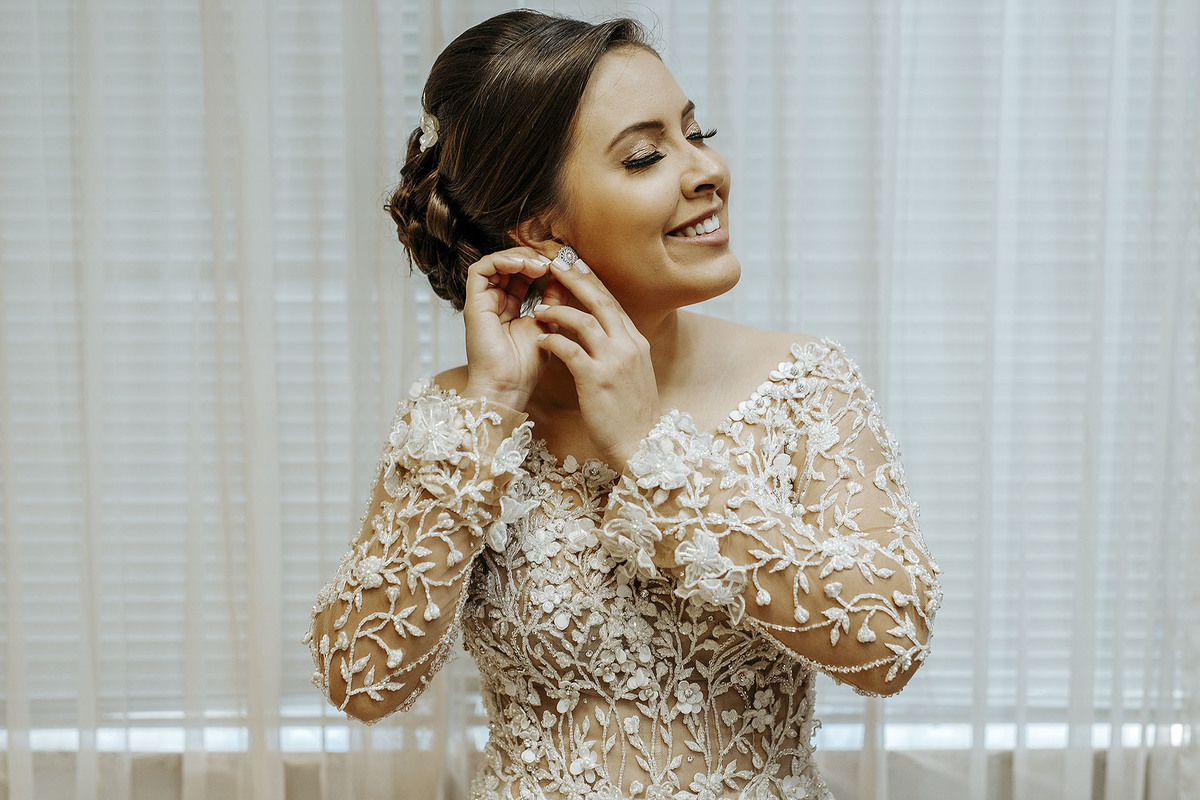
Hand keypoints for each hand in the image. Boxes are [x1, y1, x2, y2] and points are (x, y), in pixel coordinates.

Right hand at [461, 247, 552, 409]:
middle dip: (533, 258)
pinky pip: (481, 270)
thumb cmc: (525, 366)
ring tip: (541, 265)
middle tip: (554, 261)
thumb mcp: (547, 324)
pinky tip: (524, 266)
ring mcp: (482, 302)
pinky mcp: (473, 304)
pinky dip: (502, 261)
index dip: (542, 265)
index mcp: (510, 307)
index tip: (563, 265)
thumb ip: (553, 299)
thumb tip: (565, 274)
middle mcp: (494, 302)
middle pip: (510, 265)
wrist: (508, 387)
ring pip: (496, 263)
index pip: (523, 274)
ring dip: (521, 258)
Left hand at [532, 248, 659, 466]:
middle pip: (599, 300)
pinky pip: (569, 349)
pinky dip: (552, 341)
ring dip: (557, 311)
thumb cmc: (633, 414)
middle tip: (553, 264)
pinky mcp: (596, 378)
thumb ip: (620, 350)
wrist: (642, 444)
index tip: (574, 266)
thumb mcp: (634, 374)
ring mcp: (614, 361)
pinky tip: (540, 340)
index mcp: (636, 342)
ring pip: (583, 320)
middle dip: (575, 279)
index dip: (591, 281)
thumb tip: (602, 335)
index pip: (612, 302)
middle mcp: (627, 345)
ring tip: (538, 310)